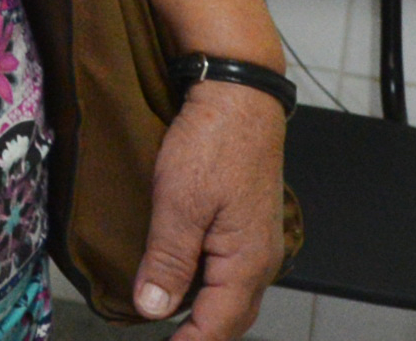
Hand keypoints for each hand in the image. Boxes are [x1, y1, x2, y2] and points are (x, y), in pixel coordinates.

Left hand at [134, 81, 289, 339]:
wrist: (239, 98)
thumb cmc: (212, 144)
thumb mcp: (179, 203)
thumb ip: (167, 260)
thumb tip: (154, 309)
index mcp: (247, 263)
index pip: (217, 326)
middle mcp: (260, 260)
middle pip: (230, 318)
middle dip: (200, 335)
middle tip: (167, 339)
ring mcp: (257, 242)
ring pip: (231, 296)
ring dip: (203, 312)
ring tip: (167, 318)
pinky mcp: (247, 225)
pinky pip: (230, 271)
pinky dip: (207, 286)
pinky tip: (182, 280)